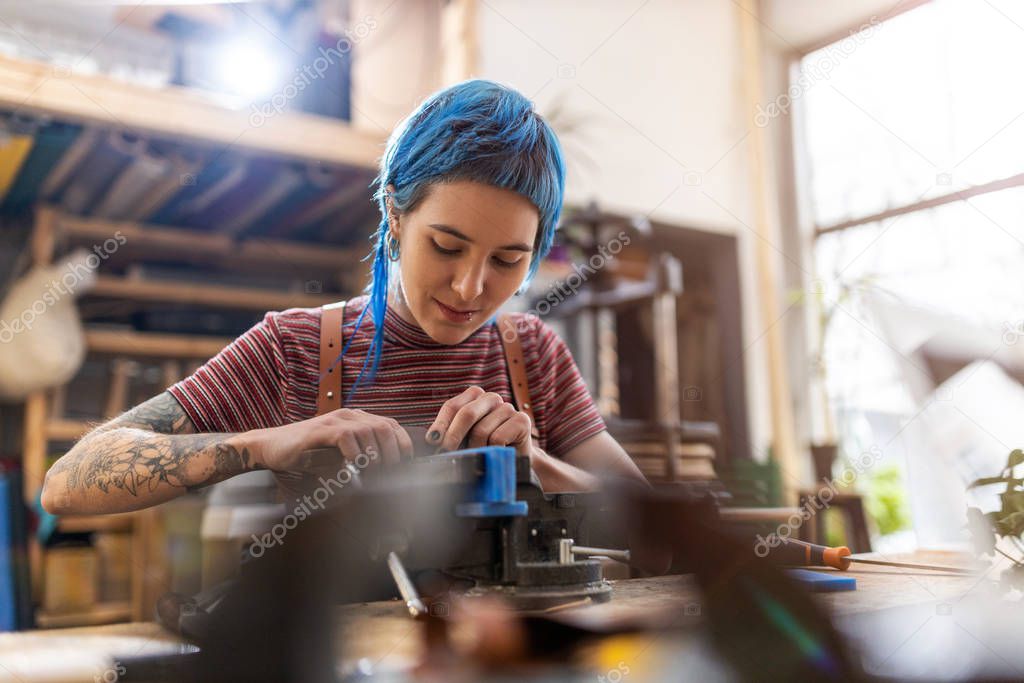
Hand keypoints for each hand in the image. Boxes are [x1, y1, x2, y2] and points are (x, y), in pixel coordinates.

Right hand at [247, 408, 412, 472]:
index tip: (407, 462)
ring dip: (376, 454)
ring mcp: (334, 421)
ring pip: (369, 430)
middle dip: (394, 451)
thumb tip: (382, 473)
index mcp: (356, 419)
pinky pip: (347, 437)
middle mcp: (348, 416)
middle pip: (385, 427)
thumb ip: (358, 457)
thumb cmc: (305, 453)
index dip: (403, 443)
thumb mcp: (337, 455)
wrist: (271, 447)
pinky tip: (355, 465)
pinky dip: (356, 453)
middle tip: (391, 471)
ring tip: (374, 472)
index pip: (391, 425)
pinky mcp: (320, 430)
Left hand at [427, 386, 533, 455]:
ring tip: (474, 461)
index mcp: (474, 397)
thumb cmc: (484, 449)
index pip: (453, 406)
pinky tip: (494, 456)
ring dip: (475, 450)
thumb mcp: (463, 439)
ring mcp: (507, 407)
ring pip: (482, 430)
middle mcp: (490, 398)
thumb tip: (431, 441)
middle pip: (467, 413)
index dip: (441, 424)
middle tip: (446, 454)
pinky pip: (498, 438)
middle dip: (454, 436)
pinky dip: (492, 451)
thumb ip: (449, 435)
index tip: (432, 441)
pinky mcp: (522, 420)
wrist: (514, 461)